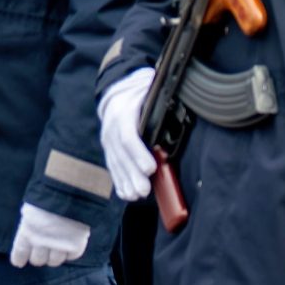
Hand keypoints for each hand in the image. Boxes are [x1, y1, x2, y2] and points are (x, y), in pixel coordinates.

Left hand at [8, 202, 90, 268]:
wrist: (71, 189)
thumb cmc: (48, 195)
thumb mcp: (31, 209)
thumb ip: (30, 226)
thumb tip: (29, 237)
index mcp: (26, 232)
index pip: (19, 254)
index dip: (20, 259)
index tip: (20, 262)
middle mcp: (41, 242)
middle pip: (38, 260)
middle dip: (40, 255)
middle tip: (44, 248)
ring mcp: (59, 245)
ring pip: (55, 261)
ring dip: (55, 254)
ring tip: (59, 244)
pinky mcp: (75, 246)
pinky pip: (72, 256)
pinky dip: (71, 251)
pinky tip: (71, 242)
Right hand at [98, 67, 156, 200]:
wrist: (117, 89)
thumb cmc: (141, 92)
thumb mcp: (150, 92)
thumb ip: (160, 107)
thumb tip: (177, 120)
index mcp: (122, 112)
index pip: (128, 136)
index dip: (138, 154)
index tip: (150, 168)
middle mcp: (111, 128)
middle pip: (121, 155)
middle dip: (132, 174)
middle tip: (144, 190)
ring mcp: (108, 139)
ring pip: (116, 163)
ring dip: (126, 181)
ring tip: (137, 195)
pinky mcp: (108, 148)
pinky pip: (112, 166)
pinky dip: (119, 181)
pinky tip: (126, 194)